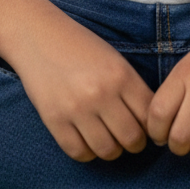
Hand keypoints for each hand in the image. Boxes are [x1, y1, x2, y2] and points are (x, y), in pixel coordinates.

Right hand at [9, 4, 152, 161]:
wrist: (39, 36)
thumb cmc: (80, 46)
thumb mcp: (113, 59)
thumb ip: (131, 88)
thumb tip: (148, 122)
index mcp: (121, 74)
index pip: (149, 116)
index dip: (151, 126)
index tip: (145, 127)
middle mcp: (101, 93)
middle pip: (132, 138)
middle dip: (134, 142)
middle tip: (128, 137)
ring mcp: (77, 108)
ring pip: (108, 151)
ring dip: (112, 149)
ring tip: (108, 139)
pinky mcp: (54, 120)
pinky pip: (79, 153)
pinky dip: (87, 152)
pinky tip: (87, 140)